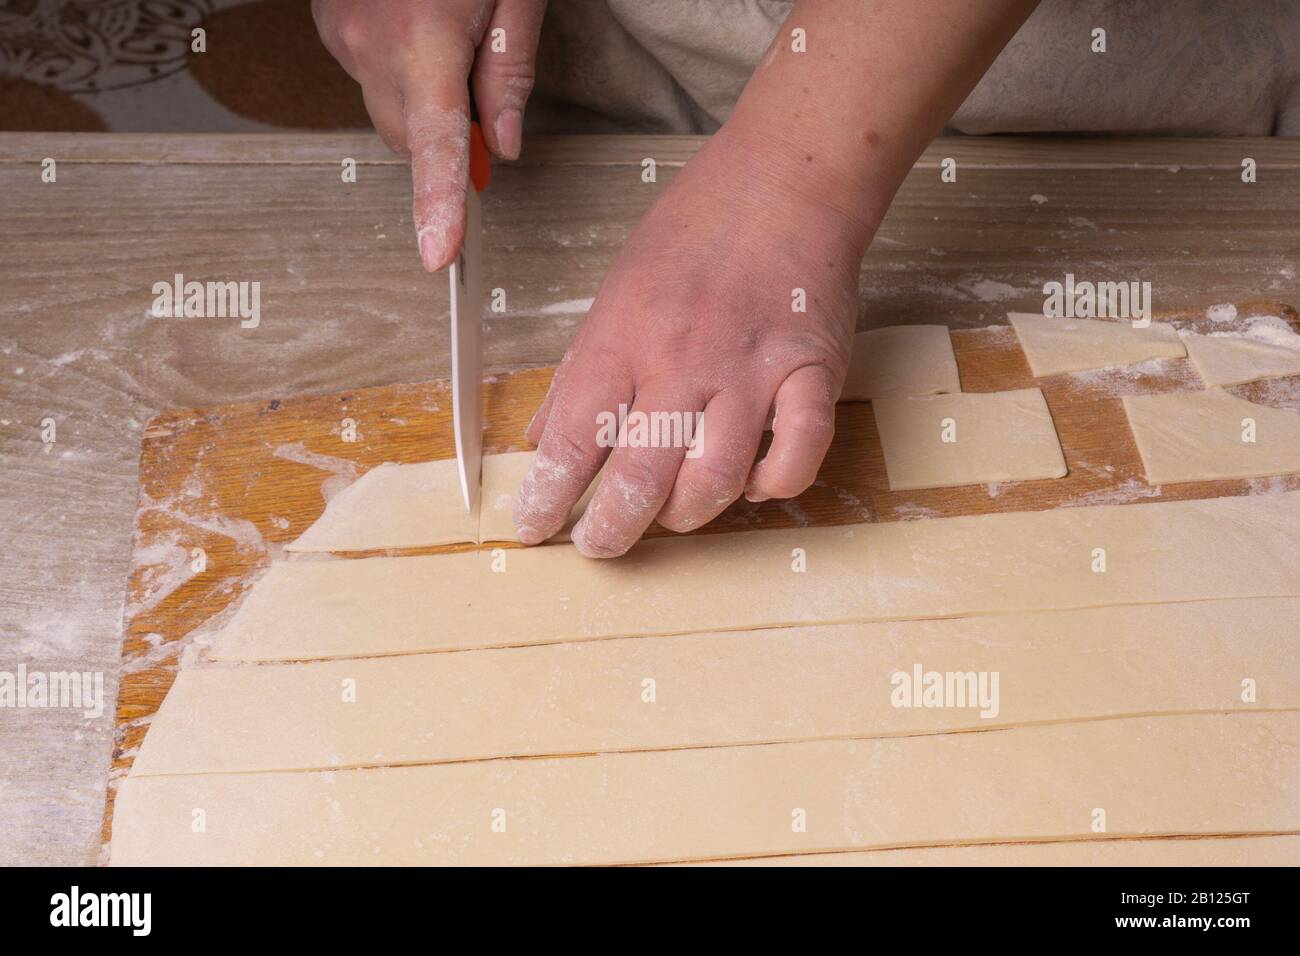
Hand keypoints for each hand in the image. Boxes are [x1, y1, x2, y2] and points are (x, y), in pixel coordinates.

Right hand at [312, 0, 545, 268]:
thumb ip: (510, 70)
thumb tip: (504, 145)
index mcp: (425, 43)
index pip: (436, 147)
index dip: (438, 206)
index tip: (439, 256)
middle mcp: (371, 47)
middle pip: (410, 139)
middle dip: (446, 134)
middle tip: (482, 84)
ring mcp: (341, 35)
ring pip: (387, 107)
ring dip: (418, 93)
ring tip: (444, 26)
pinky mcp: (325, 22)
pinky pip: (366, 71)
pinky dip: (393, 63)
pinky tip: (413, 15)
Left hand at [514, 125, 873, 556]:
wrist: (784, 182)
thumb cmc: (693, 232)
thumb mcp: (614, 290)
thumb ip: (580, 371)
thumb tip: (543, 437)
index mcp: (624, 338)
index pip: (573, 440)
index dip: (547, 497)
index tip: (534, 529)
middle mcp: (683, 360)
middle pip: (640, 477)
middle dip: (611, 530)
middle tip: (600, 545)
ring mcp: (752, 370)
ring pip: (715, 479)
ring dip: (687, 515)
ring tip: (671, 514)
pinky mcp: (812, 373)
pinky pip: (798, 456)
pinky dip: (773, 485)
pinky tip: (753, 482)